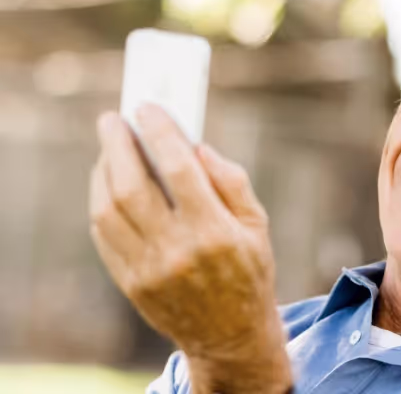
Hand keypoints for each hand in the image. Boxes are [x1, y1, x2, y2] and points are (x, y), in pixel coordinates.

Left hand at [89, 105, 290, 392]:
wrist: (231, 334)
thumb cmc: (249, 272)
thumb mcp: (257, 227)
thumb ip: (231, 183)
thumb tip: (197, 148)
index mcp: (215, 232)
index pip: (179, 168)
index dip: (160, 132)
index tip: (149, 108)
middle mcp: (177, 251)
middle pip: (132, 185)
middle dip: (117, 145)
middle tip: (113, 120)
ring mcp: (148, 269)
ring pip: (109, 209)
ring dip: (102, 171)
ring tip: (109, 148)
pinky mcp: (130, 283)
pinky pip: (104, 234)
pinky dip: (101, 202)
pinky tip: (108, 184)